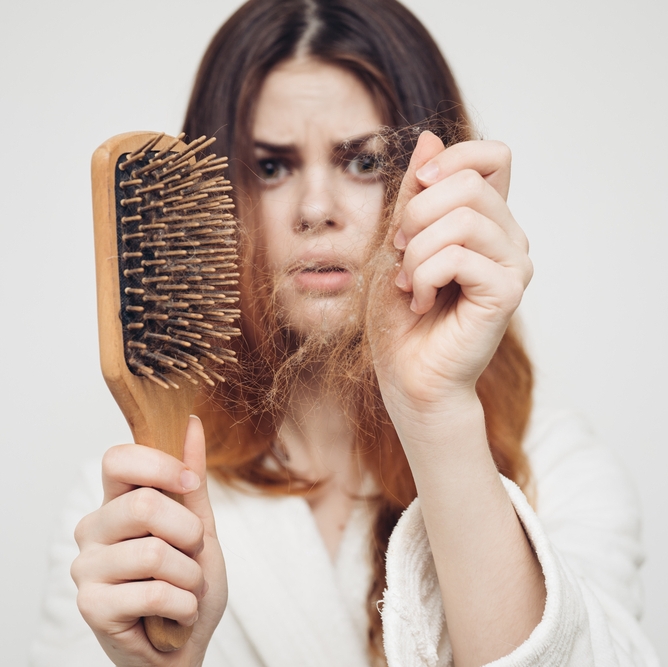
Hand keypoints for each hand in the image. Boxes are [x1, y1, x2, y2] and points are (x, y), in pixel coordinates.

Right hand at [71, 416, 226, 666]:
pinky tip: (177, 613)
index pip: (117, 458)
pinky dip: (184, 605)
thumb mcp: (200, 526)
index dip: (158, 464)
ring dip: (190, 576)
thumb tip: (191, 423)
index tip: (190, 482)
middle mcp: (94, 528)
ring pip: (153, 553)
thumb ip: (192, 479)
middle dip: (189, 532)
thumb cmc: (189, 581)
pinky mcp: (90, 605)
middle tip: (192, 552)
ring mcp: (87, 567)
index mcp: (117, 502)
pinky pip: (154, 592)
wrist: (186, 642)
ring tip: (185, 588)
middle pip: (142, 505)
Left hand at [368, 132, 532, 421]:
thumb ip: (414, 194)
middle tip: (401, 252)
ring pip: (463, 219)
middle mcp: (508, 237)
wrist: (406, 371)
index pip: (493, 156)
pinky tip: (421, 301)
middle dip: (416, 214)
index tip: (417, 188)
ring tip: (409, 283)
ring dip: (416, 252)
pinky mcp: (507, 293)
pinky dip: (423, 277)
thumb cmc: (400, 312)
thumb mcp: (397, 241)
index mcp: (485, 220)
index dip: (452, 159)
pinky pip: (459, 257)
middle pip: (469, 182)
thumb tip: (429, 136)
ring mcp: (513, 265)